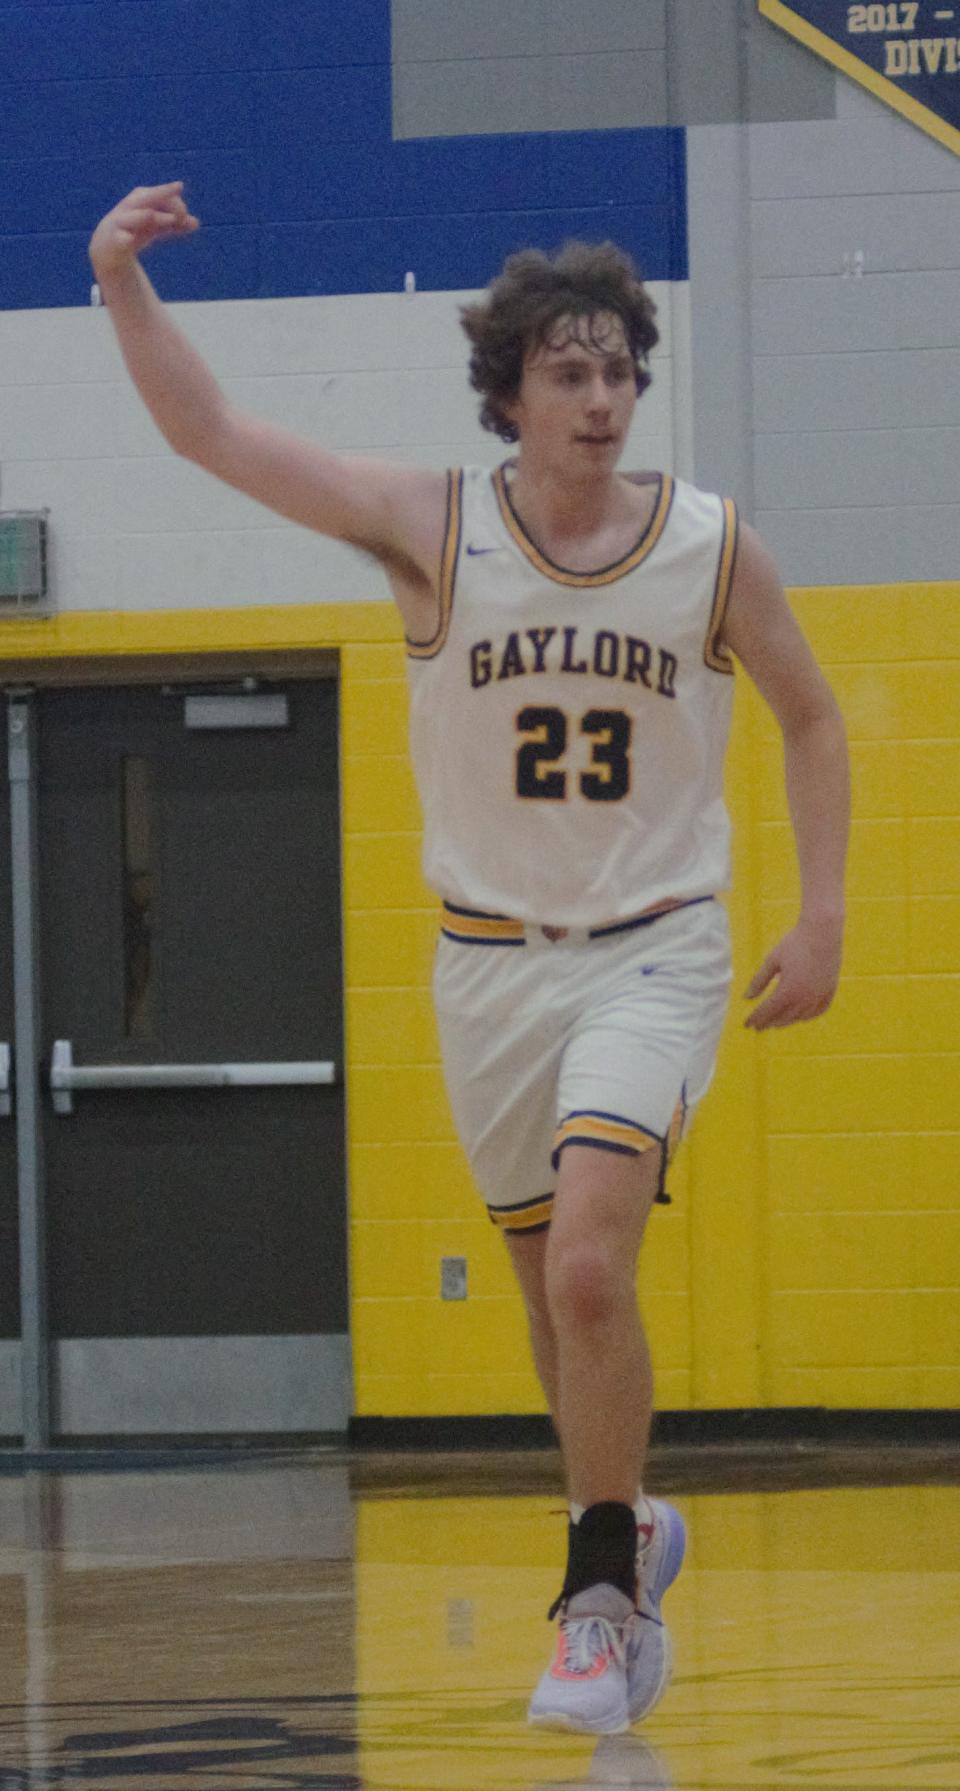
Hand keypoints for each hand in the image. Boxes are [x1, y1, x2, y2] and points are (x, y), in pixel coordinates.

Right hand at [89, 181, 198, 278]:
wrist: (107, 247)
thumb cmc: (136, 230)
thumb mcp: (157, 227)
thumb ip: (176, 224)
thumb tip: (196, 222)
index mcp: (141, 199)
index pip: (161, 195)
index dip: (176, 204)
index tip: (187, 219)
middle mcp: (131, 206)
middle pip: (148, 197)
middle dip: (163, 193)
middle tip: (179, 186)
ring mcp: (122, 221)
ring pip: (137, 216)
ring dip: (151, 216)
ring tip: (168, 219)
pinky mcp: (115, 240)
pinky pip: (120, 239)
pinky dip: (124, 239)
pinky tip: (128, 239)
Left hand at [743, 915, 842, 1030]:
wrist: (823, 931)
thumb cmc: (794, 943)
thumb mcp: (772, 961)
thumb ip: (759, 981)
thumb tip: (746, 997)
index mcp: (788, 991)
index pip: (767, 1011)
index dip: (756, 1019)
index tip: (747, 1024)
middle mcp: (805, 998)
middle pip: (783, 1017)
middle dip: (769, 1022)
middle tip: (759, 1026)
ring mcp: (819, 995)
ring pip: (801, 1017)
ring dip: (787, 1021)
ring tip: (776, 1023)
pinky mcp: (830, 989)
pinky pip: (819, 1010)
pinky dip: (808, 1016)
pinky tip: (801, 1017)